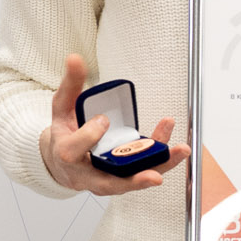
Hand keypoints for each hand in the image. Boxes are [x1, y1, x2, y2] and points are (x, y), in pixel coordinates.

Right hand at [38, 54, 186, 195]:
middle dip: (133, 180)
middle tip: (154, 175)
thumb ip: (71, 85)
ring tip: (179, 152)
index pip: (74, 150)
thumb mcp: (62, 108)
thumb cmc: (64, 135)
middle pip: (110, 182)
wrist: (62, 164)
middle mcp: (86, 174)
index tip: (103, 120)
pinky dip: (161, 163)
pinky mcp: (120, 181)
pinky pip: (142, 173)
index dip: (89, 136)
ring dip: (158, 168)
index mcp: (66, 154)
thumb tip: (74, 59)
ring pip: (132, 181)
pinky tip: (176, 150)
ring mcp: (104, 181)